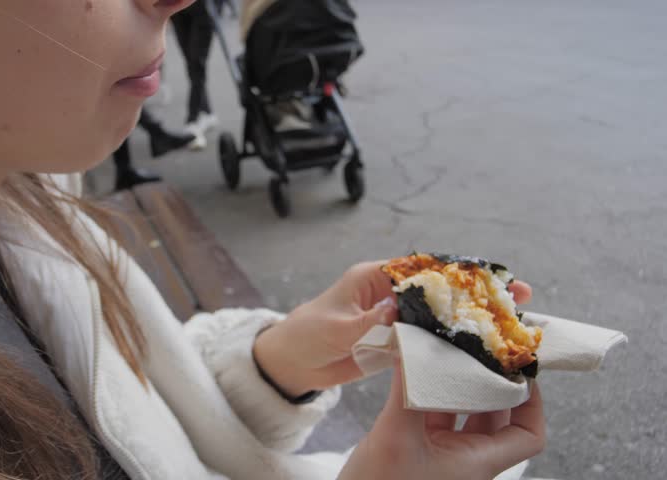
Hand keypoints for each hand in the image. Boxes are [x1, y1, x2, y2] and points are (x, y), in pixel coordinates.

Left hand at [253, 262, 532, 396]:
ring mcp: (397, 318)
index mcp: (375, 278)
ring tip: (512, 324)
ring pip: (441, 316)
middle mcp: (391, 295)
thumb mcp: (335, 328)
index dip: (457, 270)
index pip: (423, 268)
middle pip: (441, 290)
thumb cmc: (306, 336)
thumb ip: (367, 321)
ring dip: (473, 319)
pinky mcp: (397, 341)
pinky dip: (454, 344)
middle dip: (477, 292)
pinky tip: (482, 350)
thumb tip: (396, 309)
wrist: (292, 364)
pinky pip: (430, 340)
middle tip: (517, 296)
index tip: (490, 275)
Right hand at [339, 367, 545, 479]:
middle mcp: (467, 460)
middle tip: (481, 348)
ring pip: (465, 413)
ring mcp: (443, 456)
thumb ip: (405, 389)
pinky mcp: (419, 450)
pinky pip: (435, 416)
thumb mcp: (395, 436)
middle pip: (498, 417)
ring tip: (450, 354)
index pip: (528, 434)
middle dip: (491, 382)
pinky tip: (417, 373)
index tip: (519, 367)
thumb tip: (407, 343)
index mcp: (478, 463)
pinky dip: (430, 393)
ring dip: (459, 385)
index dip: (532, 400)